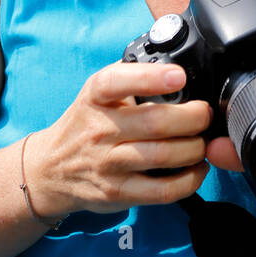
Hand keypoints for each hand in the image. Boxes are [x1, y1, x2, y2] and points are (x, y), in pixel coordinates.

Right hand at [22, 61, 212, 217]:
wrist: (51, 168)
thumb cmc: (87, 123)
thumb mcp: (98, 91)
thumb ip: (132, 75)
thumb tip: (177, 64)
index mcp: (95, 97)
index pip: (117, 82)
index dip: (151, 78)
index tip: (179, 75)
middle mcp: (99, 129)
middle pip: (155, 122)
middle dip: (193, 116)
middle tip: (204, 114)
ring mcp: (108, 164)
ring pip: (163, 155)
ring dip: (195, 147)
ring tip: (202, 140)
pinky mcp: (118, 192)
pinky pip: (163, 190)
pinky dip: (190, 179)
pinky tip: (197, 168)